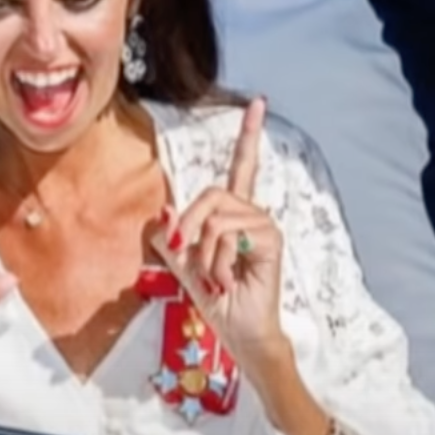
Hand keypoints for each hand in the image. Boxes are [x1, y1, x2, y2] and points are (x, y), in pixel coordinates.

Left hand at [151, 97, 285, 368]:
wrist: (239, 331)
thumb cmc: (217, 300)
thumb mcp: (183, 267)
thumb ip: (174, 238)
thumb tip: (165, 213)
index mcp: (233, 215)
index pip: (242, 167)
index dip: (249, 135)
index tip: (258, 103)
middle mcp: (251, 214)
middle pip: (211, 193)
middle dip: (190, 224)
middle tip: (188, 256)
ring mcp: (262, 226)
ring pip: (215, 217)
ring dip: (203, 253)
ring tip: (214, 278)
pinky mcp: (269, 240)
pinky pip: (228, 235)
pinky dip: (218, 262)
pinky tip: (227, 281)